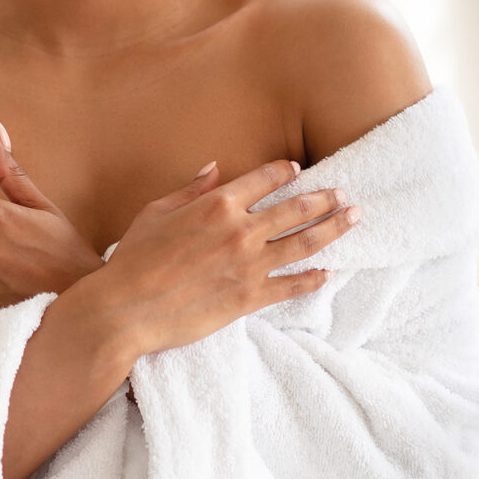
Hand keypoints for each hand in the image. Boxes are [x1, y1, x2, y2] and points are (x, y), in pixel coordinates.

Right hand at [91, 158, 358, 356]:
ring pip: (304, 243)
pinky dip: (314, 279)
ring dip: (333, 229)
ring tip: (353, 219)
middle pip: (295, 209)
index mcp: (217, 204)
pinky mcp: (250, 299)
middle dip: (324, 198)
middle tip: (344, 193)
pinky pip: (292, 286)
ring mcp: (249, 266)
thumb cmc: (133, 260)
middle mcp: (240, 231)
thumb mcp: (156, 212)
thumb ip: (191, 189)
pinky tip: (329, 272)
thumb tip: (215, 168)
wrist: (125, 310)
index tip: (299, 169)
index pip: (264, 180)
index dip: (285, 172)